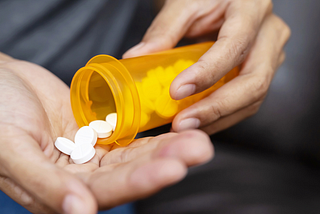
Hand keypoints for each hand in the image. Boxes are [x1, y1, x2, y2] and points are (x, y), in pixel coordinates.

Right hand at [0, 54, 212, 212]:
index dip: (141, 181)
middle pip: (130, 173)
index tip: (174, 168)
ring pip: (135, 155)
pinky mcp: (97, 133)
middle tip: (199, 148)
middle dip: (165, 162)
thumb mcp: (10, 151)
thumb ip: (43, 185)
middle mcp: (80, 178)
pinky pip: (128, 136)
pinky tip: (175, 130)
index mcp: (58, 193)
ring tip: (196, 139)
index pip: (108, 191)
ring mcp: (91, 154)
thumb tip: (81, 212)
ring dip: (166, 148)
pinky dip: (151, 134)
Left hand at [123, 0, 289, 133]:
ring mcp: (270, 56)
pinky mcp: (262, 72)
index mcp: (252, 9)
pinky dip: (222, 116)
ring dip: (217, 118)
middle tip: (182, 122)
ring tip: (186, 125)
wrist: (228, 0)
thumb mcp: (186, 3)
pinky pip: (246, 102)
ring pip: (252, 99)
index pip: (234, 46)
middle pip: (253, 82)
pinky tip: (200, 121)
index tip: (176, 91)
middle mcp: (269, 34)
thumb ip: (164, 29)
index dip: (207, 73)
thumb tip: (136, 57)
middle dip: (215, 109)